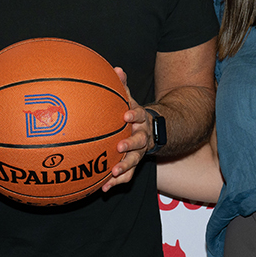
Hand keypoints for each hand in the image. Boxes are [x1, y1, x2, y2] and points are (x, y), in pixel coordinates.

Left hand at [102, 68, 151, 191]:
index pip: (140, 115)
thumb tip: (117, 68)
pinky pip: (127, 175)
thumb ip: (123, 86)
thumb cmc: (133, 114)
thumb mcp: (130, 100)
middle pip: (140, 141)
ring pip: (134, 161)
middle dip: (130, 144)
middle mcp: (143, 136)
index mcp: (142, 120)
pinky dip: (116, 182)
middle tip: (119, 146)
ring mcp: (140, 152)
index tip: (126, 115)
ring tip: (112, 173)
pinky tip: (103, 188)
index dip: (134, 115)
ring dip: (124, 168)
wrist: (152, 131)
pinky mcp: (134, 164)